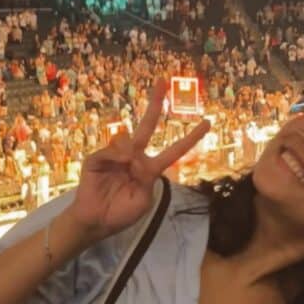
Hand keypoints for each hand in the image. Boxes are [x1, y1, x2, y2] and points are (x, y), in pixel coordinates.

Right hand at [69, 79, 208, 241]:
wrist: (95, 223)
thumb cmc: (121, 214)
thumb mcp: (143, 201)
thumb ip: (147, 179)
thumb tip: (131, 153)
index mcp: (149, 169)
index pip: (173, 151)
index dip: (190, 138)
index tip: (207, 123)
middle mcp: (134, 156)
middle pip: (147, 125)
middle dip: (155, 102)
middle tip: (163, 80)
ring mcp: (116, 155)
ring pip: (128, 139)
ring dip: (129, 153)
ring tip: (125, 170)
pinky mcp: (98, 158)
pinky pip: (110, 149)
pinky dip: (115, 156)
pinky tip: (116, 165)